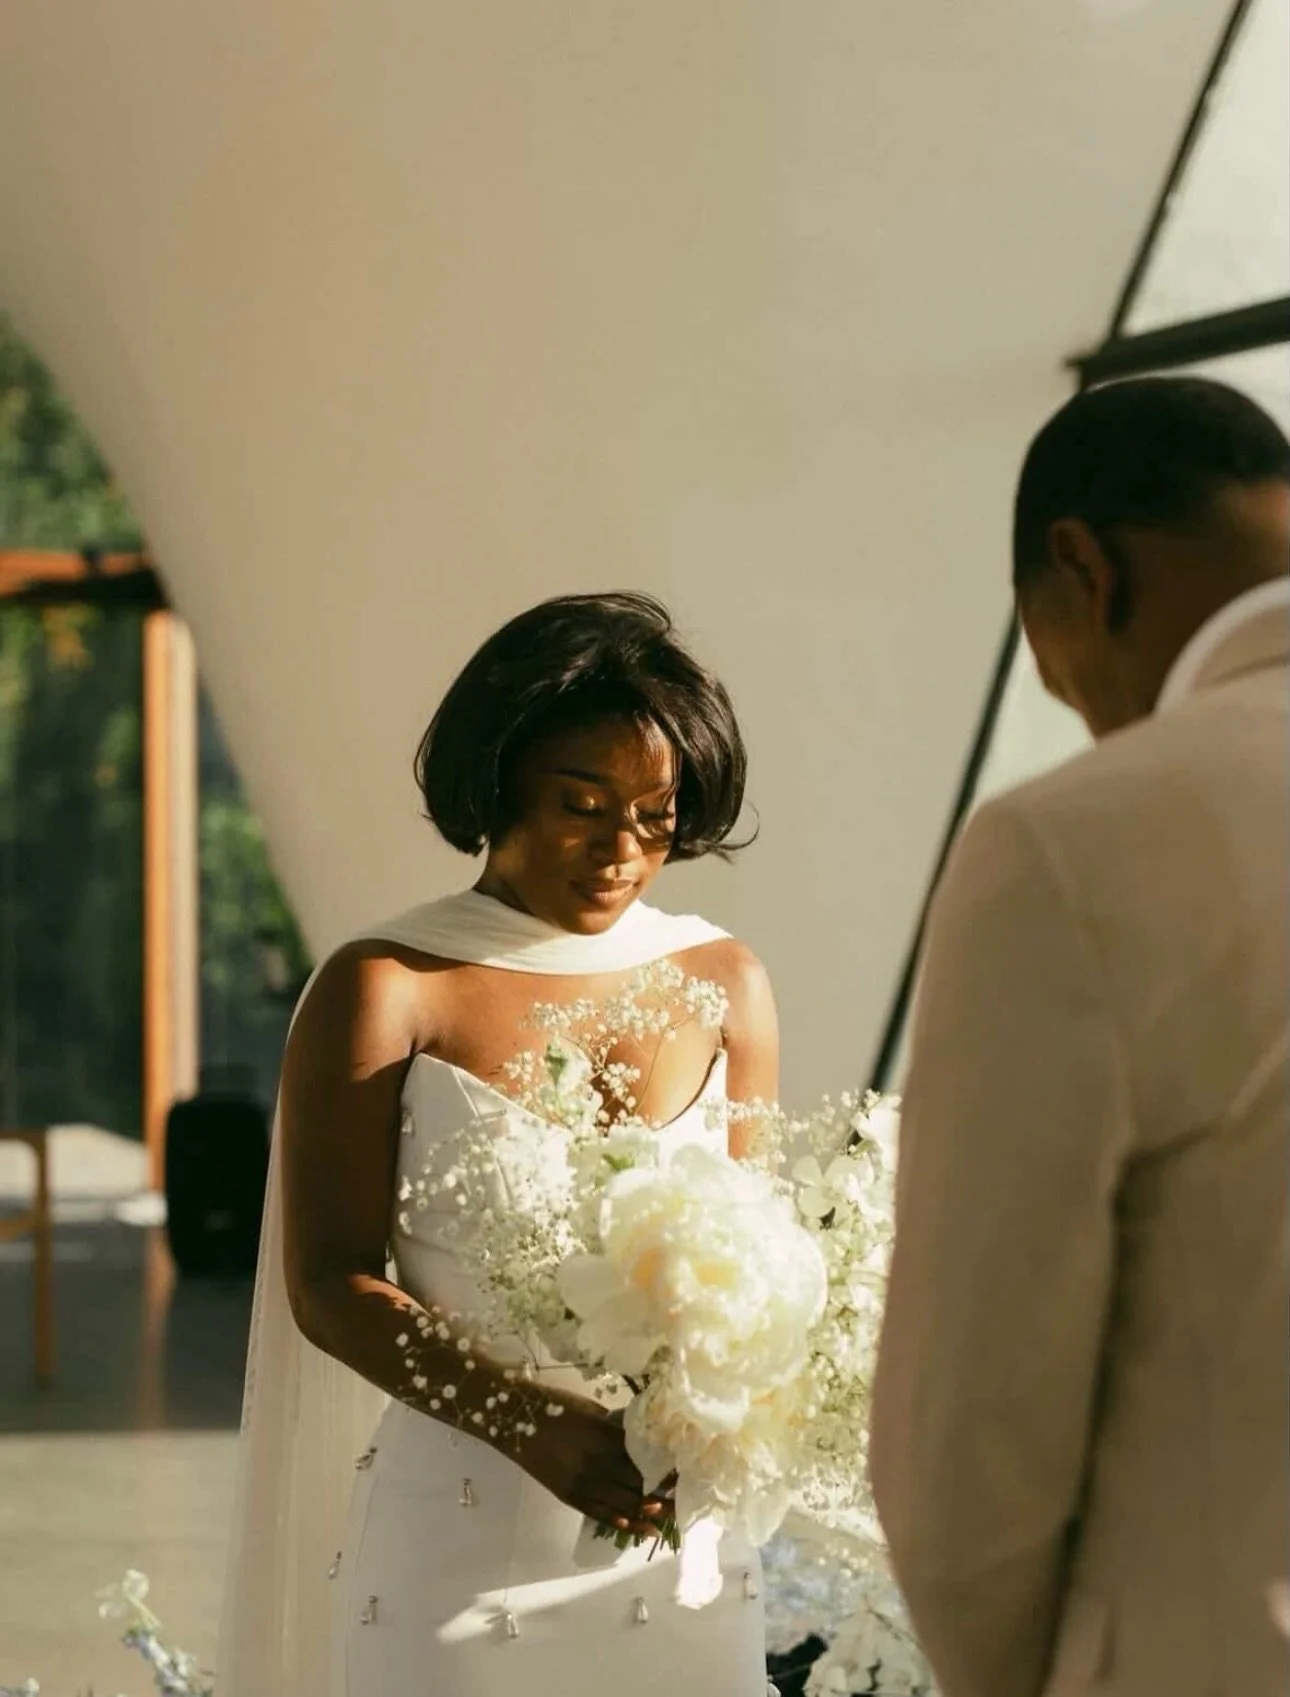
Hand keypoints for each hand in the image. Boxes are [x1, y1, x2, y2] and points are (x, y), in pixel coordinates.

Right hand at [512, 1389, 672, 1539]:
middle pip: (636, 1487)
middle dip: (659, 1497)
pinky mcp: (568, 1495)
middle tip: (678, 1504)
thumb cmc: (558, 1407)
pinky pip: (597, 1513)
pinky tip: (634, 1527)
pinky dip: (617, 1522)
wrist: (517, 1420)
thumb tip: (640, 1440)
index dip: (662, 1473)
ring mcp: (582, 1484)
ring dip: (643, 1515)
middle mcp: (598, 1466)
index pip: (644, 1463)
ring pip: (620, 1505)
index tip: (680, 1477)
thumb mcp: (594, 1412)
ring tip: (664, 1521)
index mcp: (607, 1440)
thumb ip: (617, 1430)